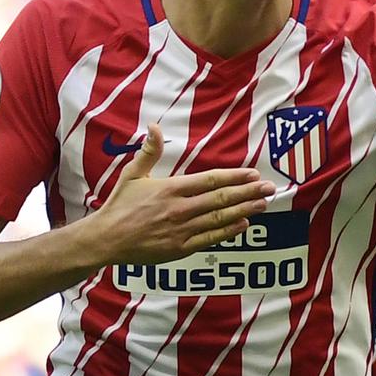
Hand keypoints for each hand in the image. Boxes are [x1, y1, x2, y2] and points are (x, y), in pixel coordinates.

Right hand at [90, 123, 274, 264]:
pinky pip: (210, 239)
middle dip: (248, 192)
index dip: (234, 177)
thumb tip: (154, 126)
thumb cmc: (120, 205)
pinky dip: (228, 231)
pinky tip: (243, 224)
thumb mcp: (133, 174)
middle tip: (269, 188)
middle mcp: (179, 209)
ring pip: (219, 218)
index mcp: (170, 188)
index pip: (210, 180)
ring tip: (263, 203)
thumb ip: (149, 151)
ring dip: (244, 210)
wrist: (106, 239)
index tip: (253, 174)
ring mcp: (181, 230)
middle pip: (221, 199)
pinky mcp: (180, 248)